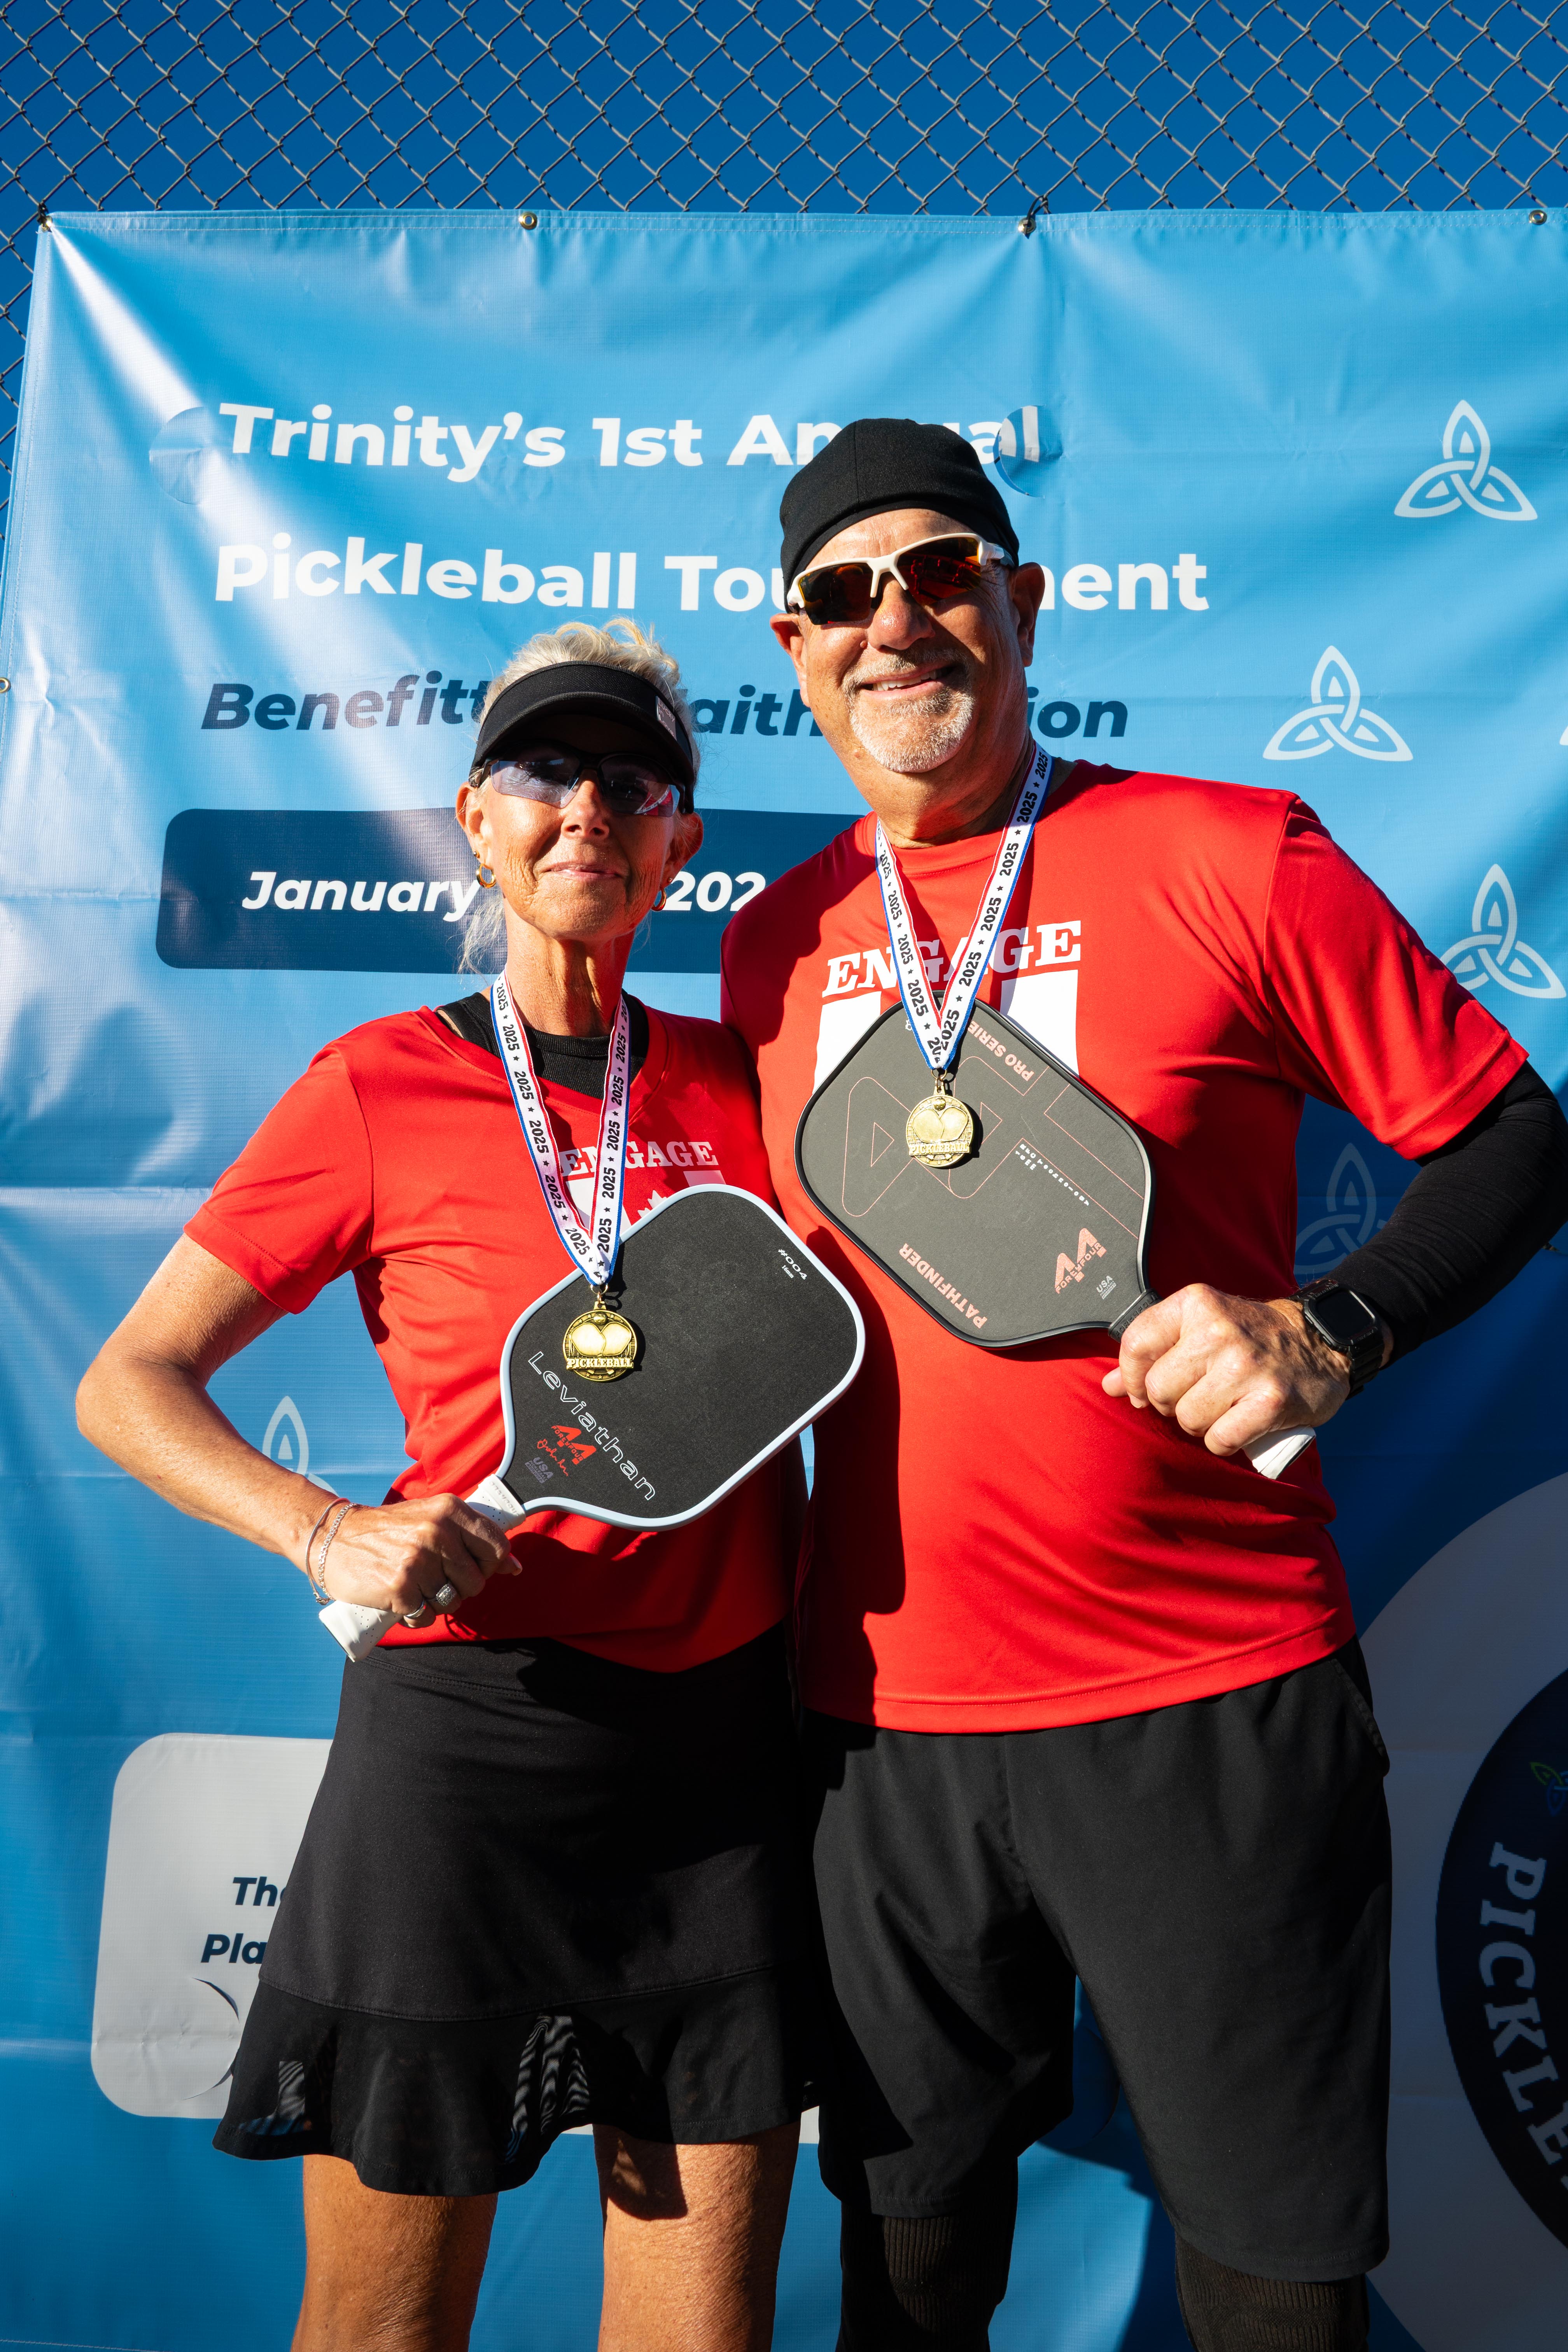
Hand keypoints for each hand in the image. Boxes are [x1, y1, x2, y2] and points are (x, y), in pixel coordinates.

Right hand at [298, 1495, 519, 1614]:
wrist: (333, 1536)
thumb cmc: (388, 1530)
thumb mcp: (432, 1517)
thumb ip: (472, 1537)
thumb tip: (515, 1567)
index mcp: (450, 1510)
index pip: (497, 1547)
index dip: (491, 1566)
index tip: (473, 1568)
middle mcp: (437, 1532)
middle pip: (476, 1582)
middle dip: (459, 1588)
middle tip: (433, 1578)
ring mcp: (418, 1561)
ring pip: (452, 1602)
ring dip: (436, 1604)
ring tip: (415, 1586)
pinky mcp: (400, 1588)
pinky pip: (425, 1618)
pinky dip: (415, 1616)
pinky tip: (401, 1601)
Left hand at [1101, 1285, 1382, 1458]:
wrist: (1319, 1341)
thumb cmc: (1249, 1337)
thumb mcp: (1199, 1327)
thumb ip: (1152, 1350)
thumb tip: (1109, 1386)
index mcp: (1196, 1304)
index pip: (1136, 1345)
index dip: (1134, 1377)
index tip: (1147, 1387)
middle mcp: (1220, 1330)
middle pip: (1159, 1389)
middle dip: (1170, 1403)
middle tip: (1196, 1396)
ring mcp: (1247, 1366)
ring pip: (1187, 1418)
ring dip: (1199, 1424)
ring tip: (1221, 1407)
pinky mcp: (1272, 1400)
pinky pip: (1220, 1440)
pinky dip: (1224, 1441)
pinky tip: (1239, 1425)